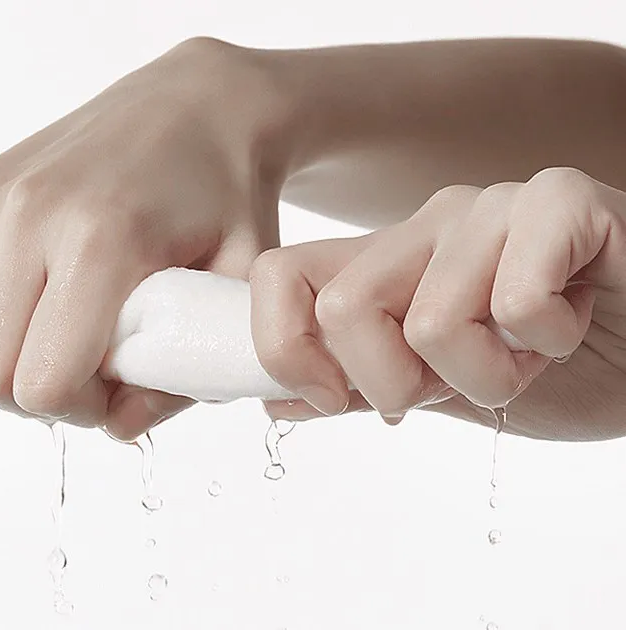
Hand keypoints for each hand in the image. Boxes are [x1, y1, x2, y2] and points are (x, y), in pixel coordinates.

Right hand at [0, 37, 285, 440]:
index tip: (117, 391)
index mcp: (102, 241)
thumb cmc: (228, 197)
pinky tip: (32, 307)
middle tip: (85, 374)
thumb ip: (185, 371)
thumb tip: (117, 428)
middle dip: (33, 398)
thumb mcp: (235, 286)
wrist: (199, 105)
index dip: (80, 411)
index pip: (42, 381)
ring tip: (49, 347)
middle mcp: (29, 216)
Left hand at [250, 168, 625, 439]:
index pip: (279, 277)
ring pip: (430, 322)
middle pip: (341, 308)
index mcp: (387, 262)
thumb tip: (276, 401)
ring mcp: (490, 209)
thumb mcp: (440, 388)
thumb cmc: (554, 368)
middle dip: (400, 384)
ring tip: (531, 354)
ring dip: (489, 375)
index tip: (336, 401)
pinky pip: (517, 300)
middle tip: (464, 380)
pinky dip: (546, 342)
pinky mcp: (562, 203)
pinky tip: (572, 322)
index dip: (285, 350)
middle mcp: (426, 226)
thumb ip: (362, 387)